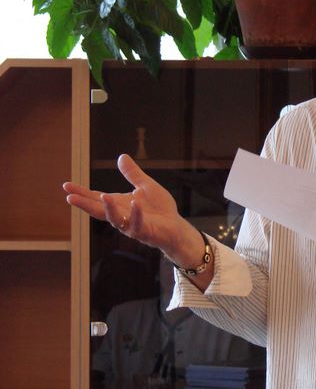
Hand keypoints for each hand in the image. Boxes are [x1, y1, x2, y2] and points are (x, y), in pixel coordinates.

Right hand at [63, 153, 190, 258]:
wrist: (176, 227)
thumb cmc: (159, 209)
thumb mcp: (145, 186)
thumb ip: (132, 174)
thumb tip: (121, 156)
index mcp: (119, 204)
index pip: (96, 198)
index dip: (81, 192)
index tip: (66, 186)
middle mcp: (121, 216)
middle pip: (99, 210)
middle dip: (85, 204)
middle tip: (69, 198)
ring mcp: (132, 226)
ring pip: (116, 220)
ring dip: (109, 209)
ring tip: (103, 196)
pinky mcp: (145, 232)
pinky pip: (138, 224)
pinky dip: (136, 214)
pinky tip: (135, 204)